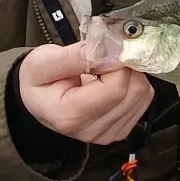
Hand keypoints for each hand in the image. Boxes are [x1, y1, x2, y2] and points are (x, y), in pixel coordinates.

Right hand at [17, 43, 153, 144]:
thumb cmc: (37, 80)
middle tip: (107, 53)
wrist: (36, 100)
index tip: (106, 46)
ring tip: (107, 67)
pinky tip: (113, 79)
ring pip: (143, 95)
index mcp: (70, 116)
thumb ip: (75, 55)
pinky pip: (143, 101)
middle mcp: (91, 131)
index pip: (115, 89)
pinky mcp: (119, 130)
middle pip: (133, 92)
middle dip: (126, 65)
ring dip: (132, 73)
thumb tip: (107, 47)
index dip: (118, 61)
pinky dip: (134, 84)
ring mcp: (107, 134)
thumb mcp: (43, 61)